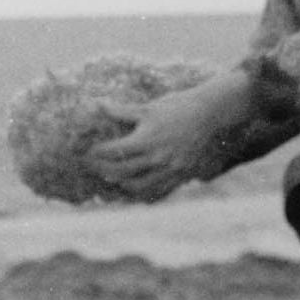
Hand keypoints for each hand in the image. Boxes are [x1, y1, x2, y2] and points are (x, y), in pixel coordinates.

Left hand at [85, 73, 253, 199]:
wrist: (210, 114)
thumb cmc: (178, 107)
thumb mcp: (149, 107)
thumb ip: (122, 111)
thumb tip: (98, 106)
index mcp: (146, 139)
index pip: (114, 151)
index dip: (98, 152)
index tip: (89, 151)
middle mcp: (157, 158)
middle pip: (121, 172)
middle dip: (103, 170)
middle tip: (92, 167)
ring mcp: (170, 170)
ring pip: (138, 187)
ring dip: (120, 185)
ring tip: (111, 179)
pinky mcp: (181, 176)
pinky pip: (158, 192)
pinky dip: (143, 193)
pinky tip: (134, 189)